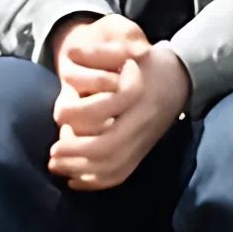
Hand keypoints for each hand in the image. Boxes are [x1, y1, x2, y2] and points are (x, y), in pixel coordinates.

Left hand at [47, 19, 189, 191]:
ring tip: (56, 167)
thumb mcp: (127, 49)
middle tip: (51, 154)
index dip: (82, 120)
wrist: (180, 77)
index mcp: (137, 99)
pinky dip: (96, 182)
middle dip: (76, 155)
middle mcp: (141, 124)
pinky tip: (74, 180)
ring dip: (81, 171)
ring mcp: (143, 141)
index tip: (59, 119)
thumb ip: (99, 52)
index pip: (109, 116)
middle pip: (108, 150)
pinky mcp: (142, 152)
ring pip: (112, 167)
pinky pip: (120, 174)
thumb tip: (71, 52)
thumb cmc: (147, 63)